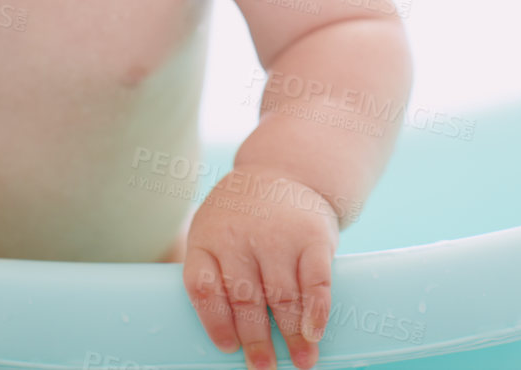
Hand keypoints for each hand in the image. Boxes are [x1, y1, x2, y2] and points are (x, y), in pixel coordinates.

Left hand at [181, 165, 339, 369]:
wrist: (285, 170)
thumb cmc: (243, 218)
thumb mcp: (214, 231)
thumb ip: (214, 274)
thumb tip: (227, 339)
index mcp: (208, 239)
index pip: (203, 287)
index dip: (215, 323)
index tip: (229, 349)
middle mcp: (240, 237)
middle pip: (245, 298)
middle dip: (257, 340)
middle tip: (263, 368)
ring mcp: (278, 235)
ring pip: (282, 295)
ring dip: (292, 335)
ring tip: (302, 362)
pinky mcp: (313, 236)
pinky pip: (316, 280)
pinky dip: (317, 310)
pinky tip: (315, 332)